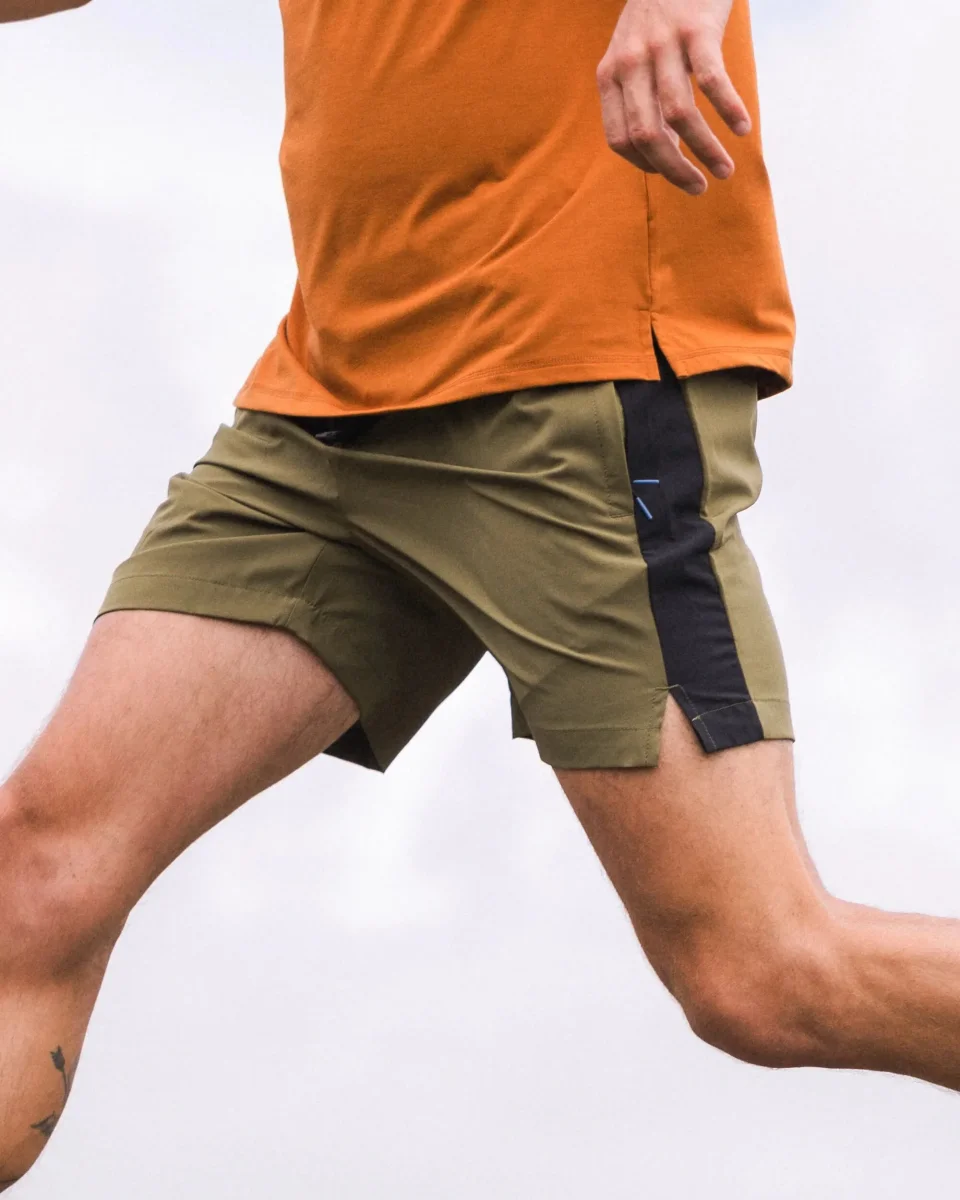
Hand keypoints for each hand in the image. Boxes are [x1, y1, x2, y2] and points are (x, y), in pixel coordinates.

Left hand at [597, 0, 750, 195]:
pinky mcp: (696, 30)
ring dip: (705, 151)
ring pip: (680, 116)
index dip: (644, 164)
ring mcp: (662, 45)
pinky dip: (729, 110)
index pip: (619, 139)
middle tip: (700, 188)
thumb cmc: (660, 17)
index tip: (669, 172)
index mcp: (610, 75)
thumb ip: (639, 100)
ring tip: (725, 170)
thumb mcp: (632, 56)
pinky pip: (712, 81)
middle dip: (676, 171)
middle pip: (648, 135)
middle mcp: (630, 62)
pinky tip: (743, 129)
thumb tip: (664, 152)